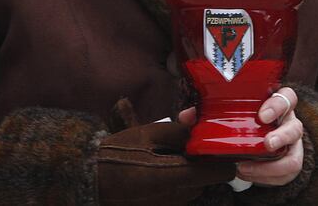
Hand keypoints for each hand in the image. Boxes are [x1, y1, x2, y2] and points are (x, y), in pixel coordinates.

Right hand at [97, 120, 235, 204]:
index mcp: (175, 175)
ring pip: (190, 190)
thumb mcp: (148, 133)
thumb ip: (179, 130)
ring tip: (167, 157)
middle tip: (188, 146)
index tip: (227, 150)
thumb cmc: (118, 153)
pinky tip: (156, 170)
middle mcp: (176, 197)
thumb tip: (199, 122)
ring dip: (187, 175)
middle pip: (203, 181)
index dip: (225, 161)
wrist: (90, 179)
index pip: (215, 173)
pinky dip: (174, 184)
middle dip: (200, 165)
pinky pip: (175, 196)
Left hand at [179, 87, 303, 187]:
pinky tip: (248, 175)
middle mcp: (287, 121)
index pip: (286, 97)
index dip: (277, 105)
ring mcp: (291, 144)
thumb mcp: (228, 110)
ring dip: (273, 166)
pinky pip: (286, 174)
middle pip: (295, 127)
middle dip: (282, 136)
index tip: (262, 115)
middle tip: (266, 144)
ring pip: (295, 155)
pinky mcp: (289, 161)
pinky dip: (267, 178)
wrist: (257, 134)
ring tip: (247, 169)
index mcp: (275, 101)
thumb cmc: (243, 117)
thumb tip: (186, 117)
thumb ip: (207, 111)